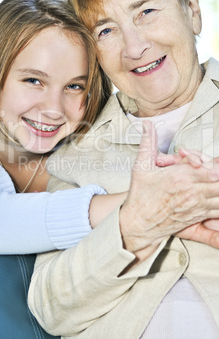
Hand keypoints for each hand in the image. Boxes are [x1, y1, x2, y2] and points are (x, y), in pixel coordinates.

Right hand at [119, 120, 218, 257]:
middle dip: (218, 175)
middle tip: (214, 170)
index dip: (213, 164)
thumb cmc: (140, 196)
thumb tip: (147, 125)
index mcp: (180, 177)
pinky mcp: (197, 217)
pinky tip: (215, 197)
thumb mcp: (141, 166)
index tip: (206, 162)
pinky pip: (218, 210)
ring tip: (215, 183)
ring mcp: (196, 205)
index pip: (210, 168)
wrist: (138, 223)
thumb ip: (148, 142)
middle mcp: (191, 192)